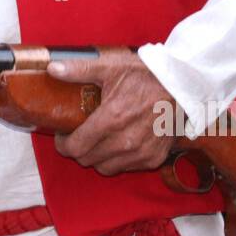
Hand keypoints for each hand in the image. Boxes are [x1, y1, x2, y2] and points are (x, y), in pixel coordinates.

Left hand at [49, 51, 176, 175]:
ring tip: (98, 141)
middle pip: (87, 160)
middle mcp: (125, 142)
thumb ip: (79, 69)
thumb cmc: (145, 74)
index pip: (75, 147)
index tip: (62, 135)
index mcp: (111, 119)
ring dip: (97, 157)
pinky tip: (118, 144)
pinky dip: (119, 160)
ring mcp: (141, 153)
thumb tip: (52, 68)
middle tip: (79, 136)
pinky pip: (126, 168)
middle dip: (78, 149)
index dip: (63, 144)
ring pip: (106, 168)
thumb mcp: (111, 66)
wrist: (183, 85)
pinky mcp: (154, 158)